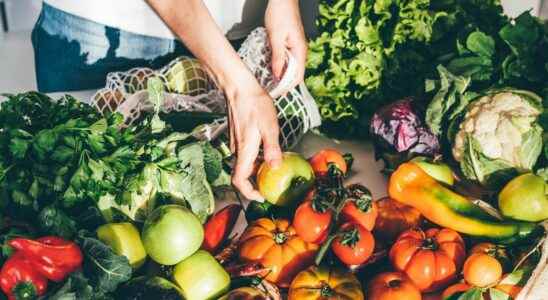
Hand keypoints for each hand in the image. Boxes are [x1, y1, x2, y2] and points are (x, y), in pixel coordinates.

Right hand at [226, 77, 281, 199]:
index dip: (248, 192)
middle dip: (256, 183)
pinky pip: (245, 154)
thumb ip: (272, 149)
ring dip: (257, 170)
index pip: (239, 180)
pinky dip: (255, 159)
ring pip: (244, 164)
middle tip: (272, 184)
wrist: (240, 88)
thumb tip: (275, 168)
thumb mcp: (269, 127)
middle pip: (243, 175)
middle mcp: (237, 150)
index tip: (261, 197)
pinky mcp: (237, 137)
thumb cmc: (255, 105)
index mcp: (244, 151)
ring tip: (273, 167)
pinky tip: (267, 151)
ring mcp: (235, 143)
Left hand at [265, 0, 306, 86]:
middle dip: (283, 84)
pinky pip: (285, 59)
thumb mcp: (275, 37)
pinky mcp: (289, 44)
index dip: (288, 87)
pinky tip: (269, 68)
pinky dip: (278, 65)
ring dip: (280, 75)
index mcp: (300, 51)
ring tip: (268, 82)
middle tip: (270, 90)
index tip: (277, 94)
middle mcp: (299, 51)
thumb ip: (277, 57)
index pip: (297, 76)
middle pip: (293, 74)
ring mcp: (295, 47)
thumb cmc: (281, 13)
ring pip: (289, 67)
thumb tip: (278, 75)